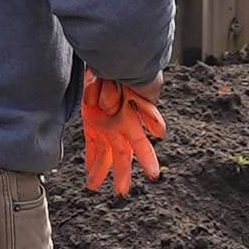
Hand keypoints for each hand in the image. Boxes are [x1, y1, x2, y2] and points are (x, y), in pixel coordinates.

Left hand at [82, 77, 163, 199]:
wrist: (107, 57)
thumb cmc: (127, 70)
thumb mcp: (141, 85)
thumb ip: (149, 107)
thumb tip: (158, 132)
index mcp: (133, 121)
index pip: (141, 145)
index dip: (147, 160)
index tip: (154, 175)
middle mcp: (121, 127)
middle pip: (122, 155)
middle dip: (122, 173)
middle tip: (122, 191)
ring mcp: (106, 126)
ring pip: (104, 155)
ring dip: (101, 171)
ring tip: (95, 187)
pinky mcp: (93, 124)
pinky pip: (92, 147)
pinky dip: (91, 161)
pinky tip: (90, 176)